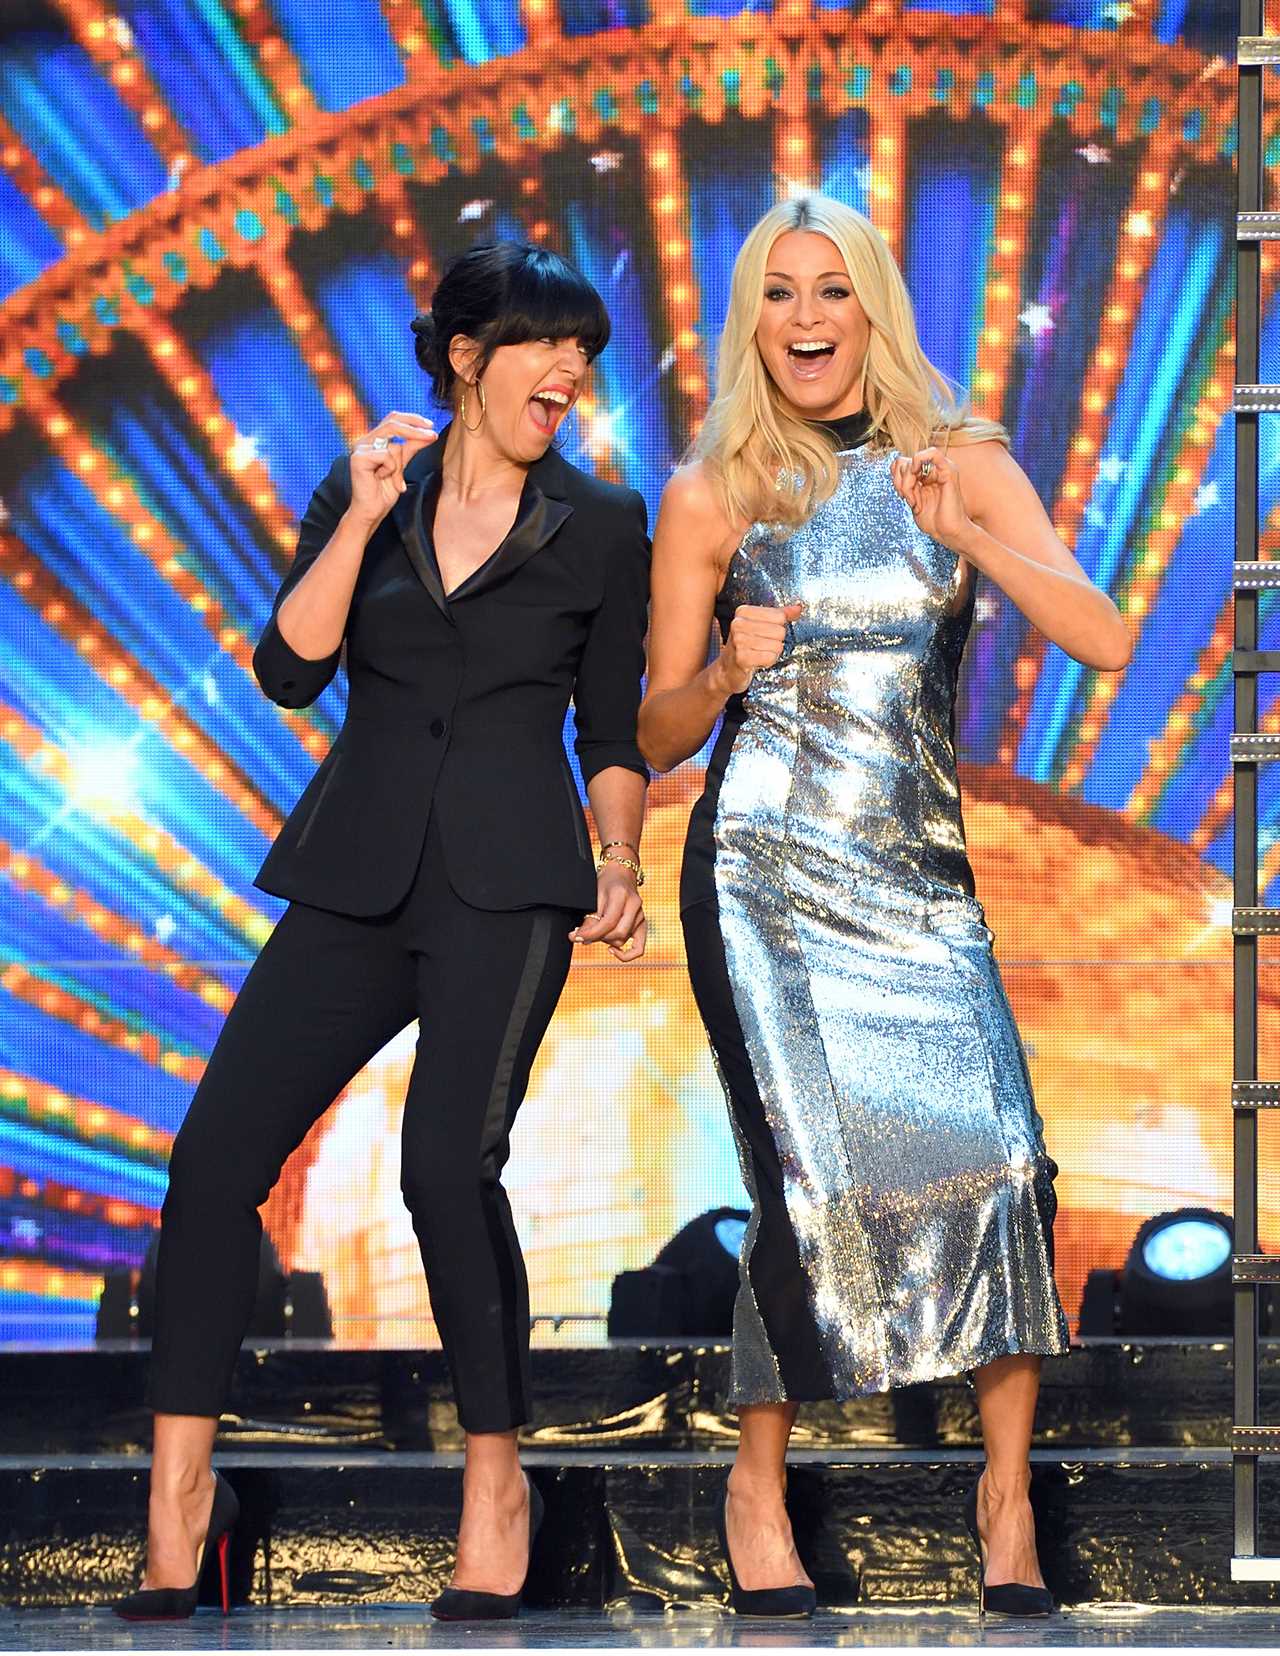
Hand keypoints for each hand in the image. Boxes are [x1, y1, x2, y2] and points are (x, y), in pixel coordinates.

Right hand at [348, 412, 437, 531]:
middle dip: (415, 429)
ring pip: (393, 445)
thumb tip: (428, 434)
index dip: (412, 419)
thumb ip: (411, 448)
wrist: (372, 511)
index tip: (430, 426)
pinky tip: (381, 479)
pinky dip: (390, 470)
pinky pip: (386, 456)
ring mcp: (360, 448)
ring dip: (400, 465)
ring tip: (393, 480)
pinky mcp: (358, 457)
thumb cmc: (383, 492)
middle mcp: (365, 441)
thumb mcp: (402, 466)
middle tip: (432, 435)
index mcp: (373, 440)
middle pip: (393, 423)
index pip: (393, 419)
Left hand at [570, 863, 646, 962]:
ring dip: (606, 941)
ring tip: (596, 931)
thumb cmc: (605, 883)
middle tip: (584, 934)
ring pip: (622, 940)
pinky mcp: (643, 924)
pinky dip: (626, 954)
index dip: (590, 933)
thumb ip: (589, 918)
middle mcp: (635, 906)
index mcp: (622, 896)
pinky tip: (612, 950)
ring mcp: (641, 916)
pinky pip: (638, 948)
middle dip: (598, 937)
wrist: (620, 874)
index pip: (608, 922)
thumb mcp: (594, 896)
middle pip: (617, 934)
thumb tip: (579, 937)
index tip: (575, 937)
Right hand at [714, 602, 802, 695]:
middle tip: (760, 646)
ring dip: (771, 653)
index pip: (780, 616)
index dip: (777, 628)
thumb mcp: (762, 626)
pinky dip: (767, 662)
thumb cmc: (746, 646)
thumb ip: (781, 615)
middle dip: (775, 642)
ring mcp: (738, 641)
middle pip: (780, 631)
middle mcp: (738, 624)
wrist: (727, 670)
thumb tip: (798, 607)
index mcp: (743, 612)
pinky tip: (756, 662)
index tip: (764, 634)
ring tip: (757, 654)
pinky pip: (770, 658)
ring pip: (777, 646)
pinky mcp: (742, 658)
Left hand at [890, 448, 975, 551]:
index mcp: (924, 476)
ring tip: (915, 501)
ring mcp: (942, 468)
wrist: (947, 532)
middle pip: (903, 462)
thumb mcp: (912, 499)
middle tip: (909, 500)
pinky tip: (917, 474)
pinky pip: (933, 453)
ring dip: (907, 484)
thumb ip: (905, 482)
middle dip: (900, 483)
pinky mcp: (949, 471)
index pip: (901, 464)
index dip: (896, 478)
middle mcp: (933, 470)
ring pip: (912, 461)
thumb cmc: (933, 521)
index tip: (901, 495)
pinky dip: (919, 460)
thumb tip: (895, 465)